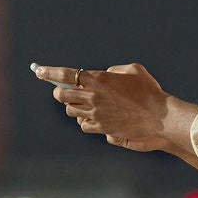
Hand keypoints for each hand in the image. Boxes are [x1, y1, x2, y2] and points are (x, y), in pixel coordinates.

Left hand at [31, 62, 170, 147]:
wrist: (158, 117)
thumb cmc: (149, 91)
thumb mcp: (133, 70)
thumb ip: (114, 70)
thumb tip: (105, 73)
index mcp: (98, 79)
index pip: (65, 74)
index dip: (49, 72)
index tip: (38, 71)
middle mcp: (92, 97)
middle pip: (62, 95)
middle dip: (59, 92)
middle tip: (62, 91)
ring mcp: (95, 114)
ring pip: (71, 111)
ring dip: (73, 106)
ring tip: (82, 103)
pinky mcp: (101, 128)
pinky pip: (83, 125)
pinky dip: (84, 121)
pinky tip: (92, 117)